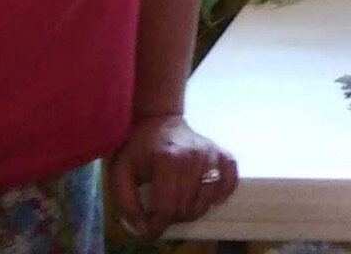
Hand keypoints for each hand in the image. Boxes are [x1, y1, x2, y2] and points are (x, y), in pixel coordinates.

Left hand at [107, 114, 237, 239]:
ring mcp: (211, 154)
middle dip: (172, 217)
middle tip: (161, 211)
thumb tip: (143, 228)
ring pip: (207, 200)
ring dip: (192, 209)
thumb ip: (126, 202)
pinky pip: (230, 180)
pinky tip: (208, 197)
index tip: (149, 231)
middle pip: (187, 207)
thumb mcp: (120, 172)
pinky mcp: (221, 153)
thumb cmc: (138, 147)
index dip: (156, 226)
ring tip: (178, 203)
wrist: (158, 120)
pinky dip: (222, 193)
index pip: (166, 207)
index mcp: (167, 160)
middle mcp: (193, 157)